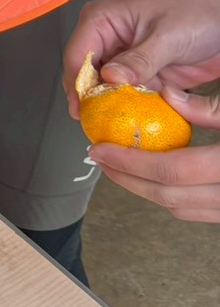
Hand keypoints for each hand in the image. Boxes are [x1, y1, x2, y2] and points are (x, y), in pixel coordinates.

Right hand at [62, 0, 219, 117]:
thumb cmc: (196, 13)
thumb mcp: (168, 36)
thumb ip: (140, 59)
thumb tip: (110, 77)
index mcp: (102, 20)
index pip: (78, 54)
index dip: (77, 83)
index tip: (82, 108)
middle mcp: (107, 40)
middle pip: (87, 75)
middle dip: (91, 99)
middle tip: (96, 123)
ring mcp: (123, 59)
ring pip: (105, 89)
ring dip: (111, 107)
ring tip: (113, 127)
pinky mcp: (140, 75)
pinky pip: (128, 96)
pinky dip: (131, 109)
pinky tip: (134, 122)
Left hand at [86, 90, 219, 221]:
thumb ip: (207, 108)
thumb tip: (167, 94)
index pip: (171, 170)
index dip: (129, 161)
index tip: (100, 149)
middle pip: (169, 196)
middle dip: (127, 179)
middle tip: (101, 159)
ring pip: (181, 209)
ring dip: (146, 190)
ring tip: (120, 168)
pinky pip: (197, 212)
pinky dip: (171, 196)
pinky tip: (153, 176)